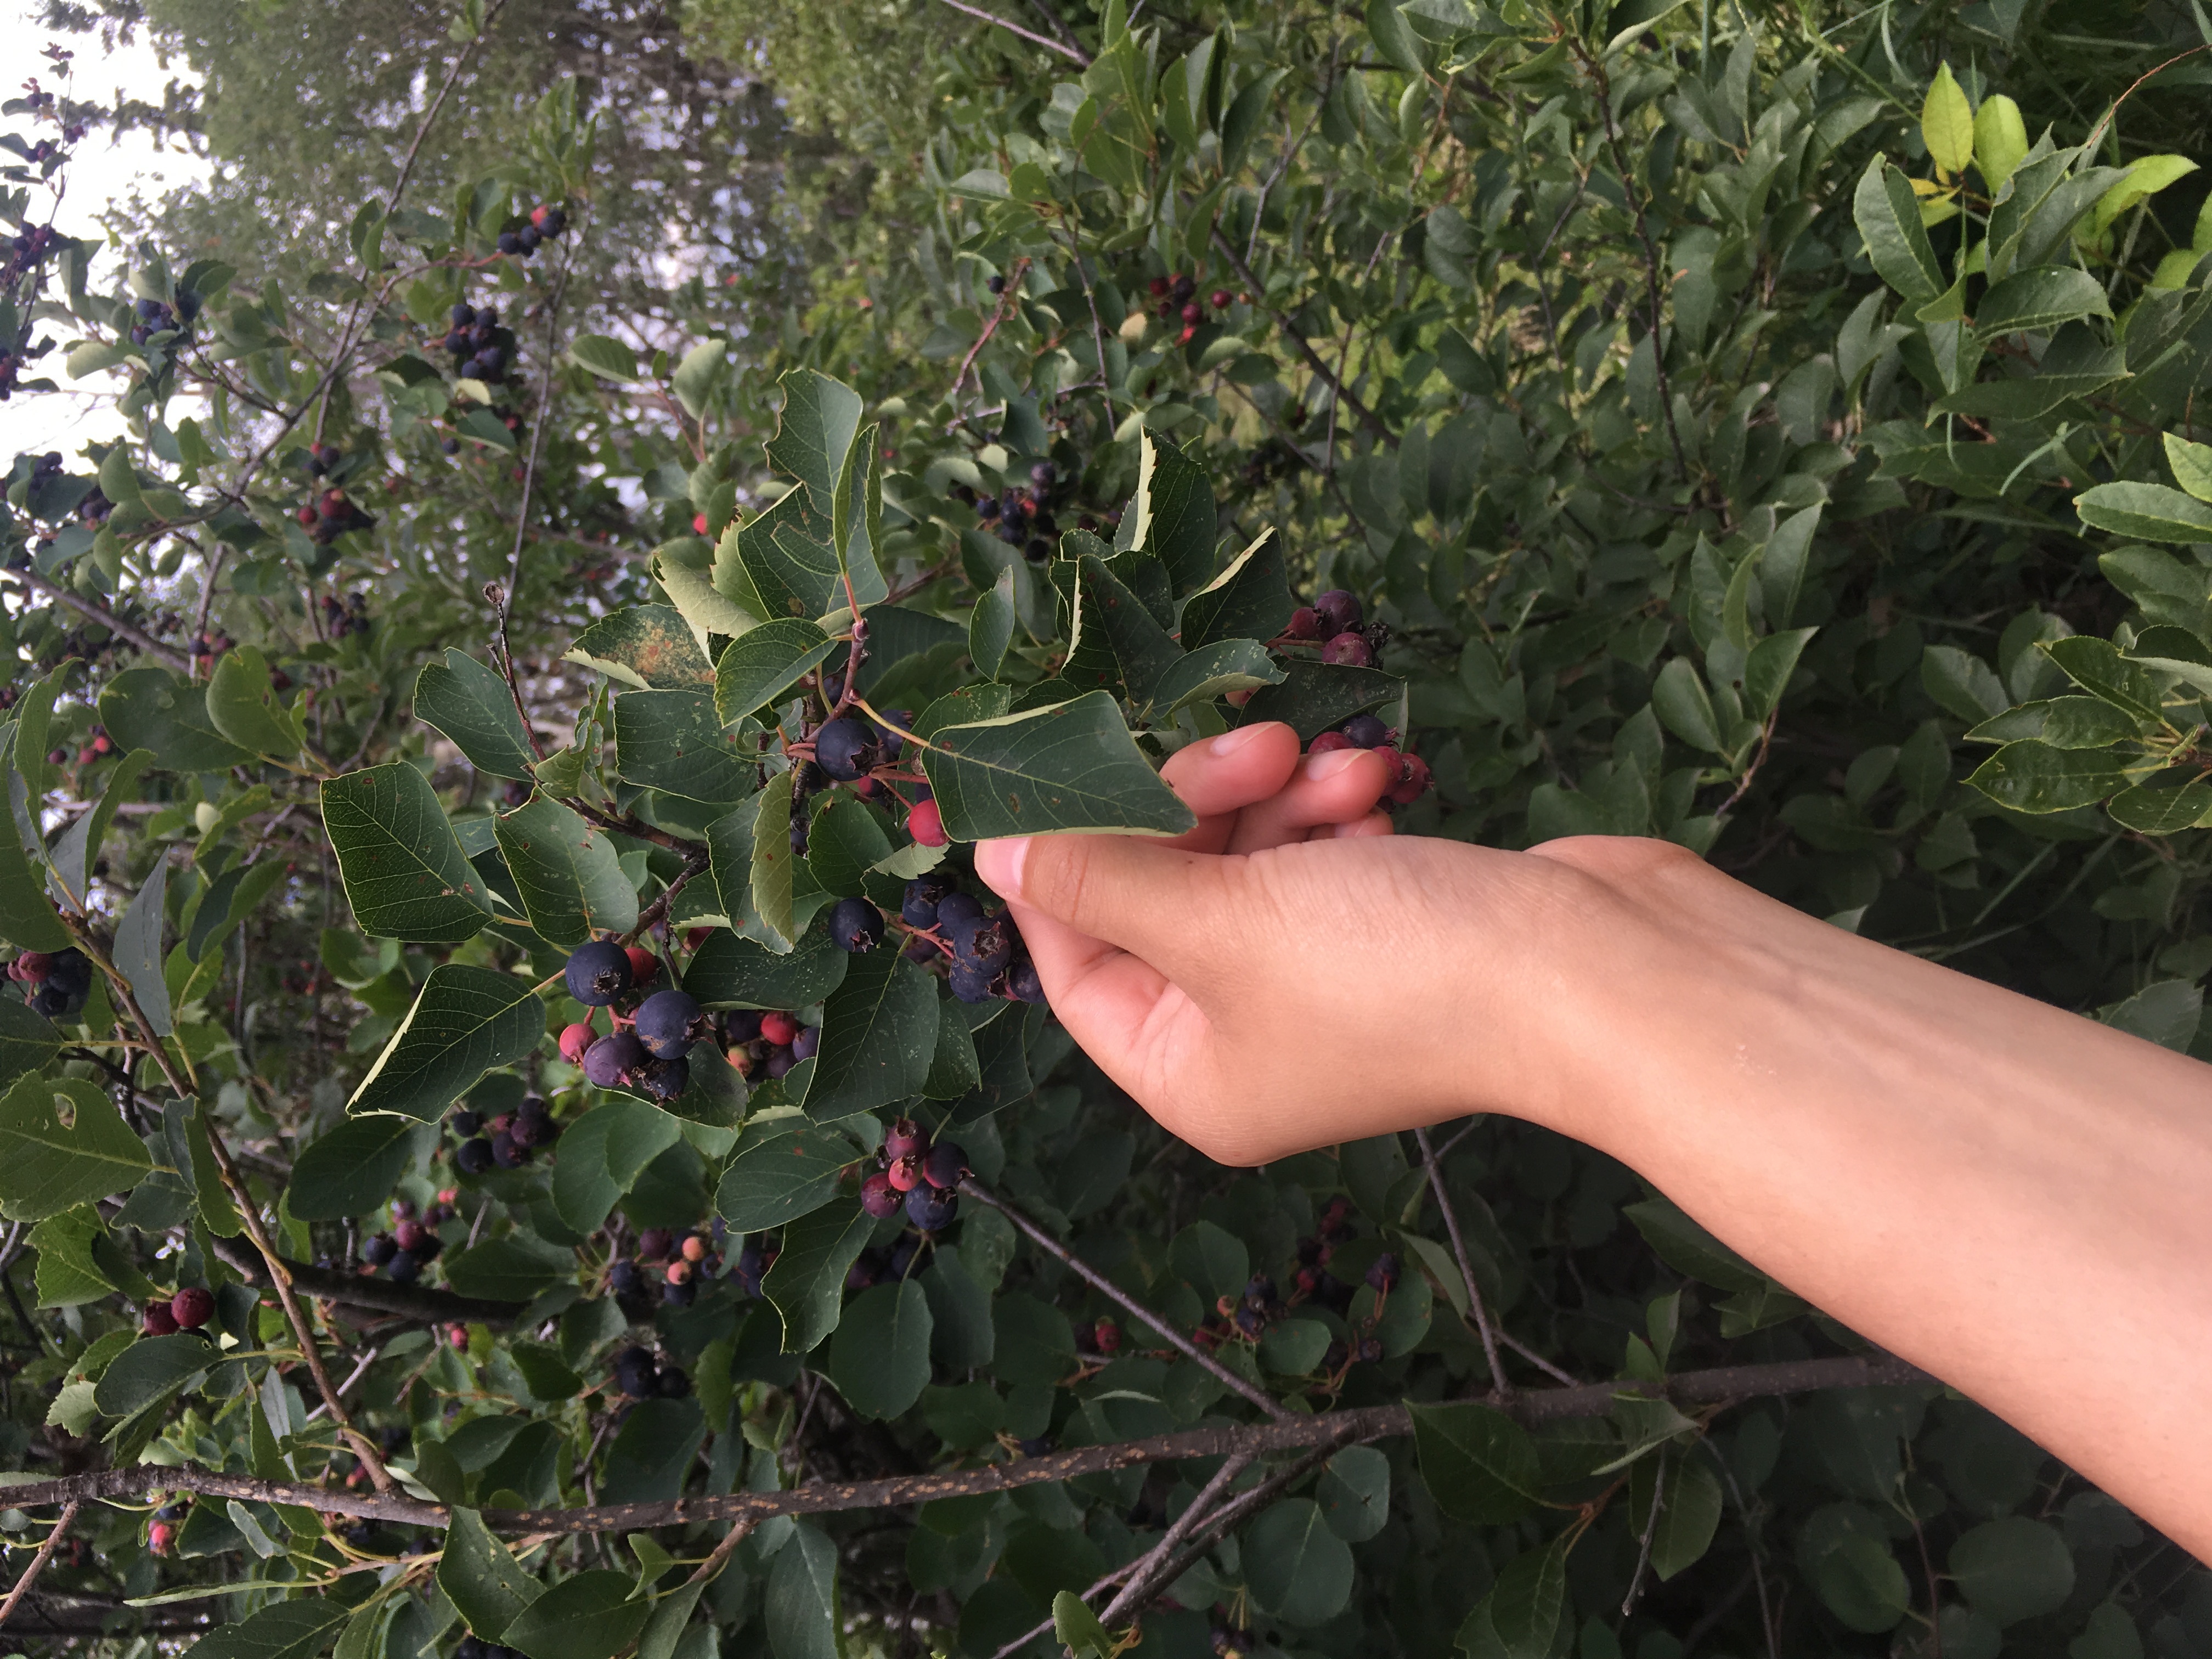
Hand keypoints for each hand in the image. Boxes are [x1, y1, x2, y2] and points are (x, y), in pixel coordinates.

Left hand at [973, 720, 1669, 1162]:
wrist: (1599, 972)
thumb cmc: (1398, 970)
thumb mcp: (1218, 921)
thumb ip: (1099, 879)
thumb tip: (990, 856)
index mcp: (1189, 1075)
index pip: (1075, 957)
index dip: (1067, 858)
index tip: (1071, 764)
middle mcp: (1246, 1042)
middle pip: (1160, 895)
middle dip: (1195, 807)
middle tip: (1245, 751)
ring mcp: (1320, 985)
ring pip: (1242, 859)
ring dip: (1276, 796)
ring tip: (1330, 766)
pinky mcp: (1386, 928)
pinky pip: (1316, 855)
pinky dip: (1334, 811)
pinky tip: (1375, 784)